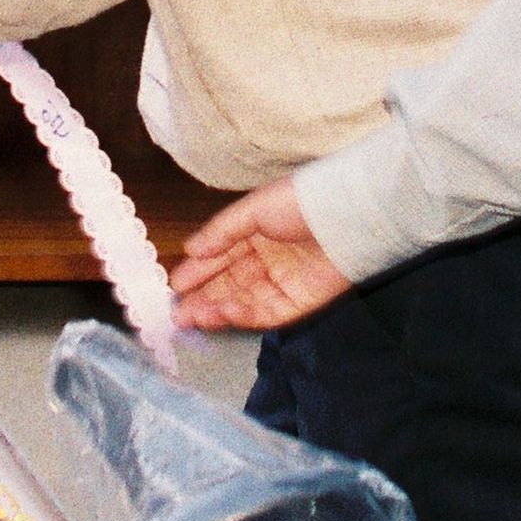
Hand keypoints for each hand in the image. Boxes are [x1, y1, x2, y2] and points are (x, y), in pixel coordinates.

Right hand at [170, 177, 357, 331]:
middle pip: (229, 285)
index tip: (174, 286)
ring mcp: (283, 284)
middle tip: (176, 313)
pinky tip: (223, 313)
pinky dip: (244, 316)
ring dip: (217, 310)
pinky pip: (267, 313)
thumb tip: (190, 250)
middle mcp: (267, 262)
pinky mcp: (300, 303)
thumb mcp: (253, 209)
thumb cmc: (299, 203)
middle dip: (202, 299)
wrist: (346, 216)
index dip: (198, 272)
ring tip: (192, 317)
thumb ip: (221, 232)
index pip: (220, 258)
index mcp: (255, 236)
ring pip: (244, 303)